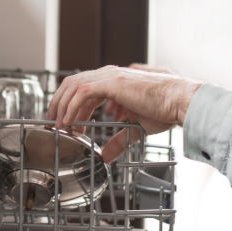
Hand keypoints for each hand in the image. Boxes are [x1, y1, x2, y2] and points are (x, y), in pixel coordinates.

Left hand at [47, 65, 202, 161]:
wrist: (179, 102)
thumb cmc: (164, 110)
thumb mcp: (134, 128)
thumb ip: (118, 141)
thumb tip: (106, 156)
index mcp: (113, 81)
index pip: (81, 88)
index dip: (68, 105)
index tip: (63, 123)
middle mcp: (109, 74)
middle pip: (71, 84)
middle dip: (58, 104)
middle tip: (52, 124)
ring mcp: (110, 76)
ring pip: (73, 86)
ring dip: (62, 107)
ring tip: (58, 126)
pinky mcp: (113, 82)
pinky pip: (82, 92)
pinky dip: (72, 107)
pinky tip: (69, 122)